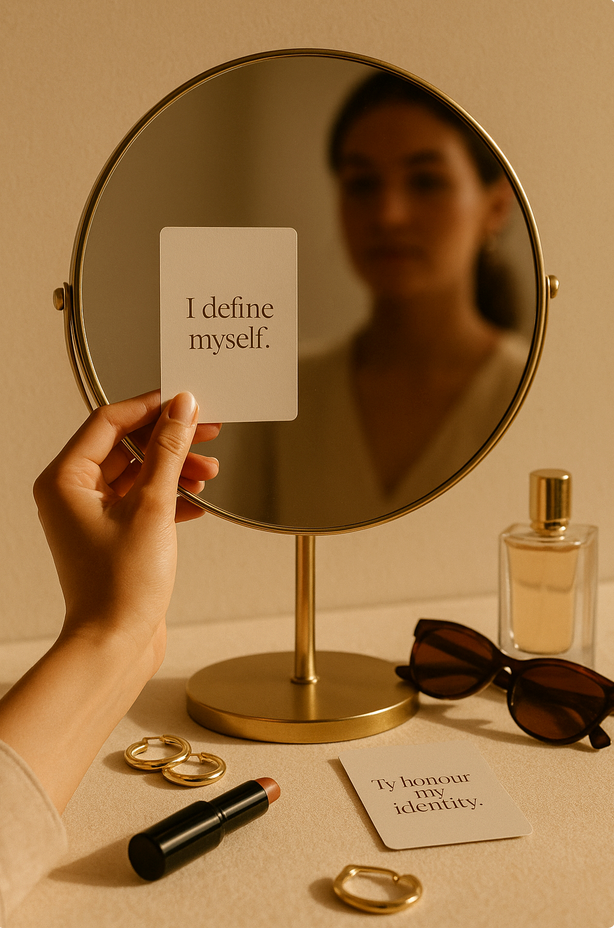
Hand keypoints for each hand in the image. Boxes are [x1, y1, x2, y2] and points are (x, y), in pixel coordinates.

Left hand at [33, 391, 219, 674]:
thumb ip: (169, 451)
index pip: (109, 421)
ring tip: (207, 473)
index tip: (184, 402)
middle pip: (126, 446)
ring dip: (175, 470)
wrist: (117, 642)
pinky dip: (170, 496)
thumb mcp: (152, 506)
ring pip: (138, 473)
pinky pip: (142, 499)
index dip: (151, 407)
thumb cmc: (119, 587)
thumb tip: (181, 410)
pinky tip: (197, 502)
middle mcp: (72, 494)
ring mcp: (91, 515)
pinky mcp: (113, 534)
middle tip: (205, 432)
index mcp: (64, 479)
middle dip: (170, 441)